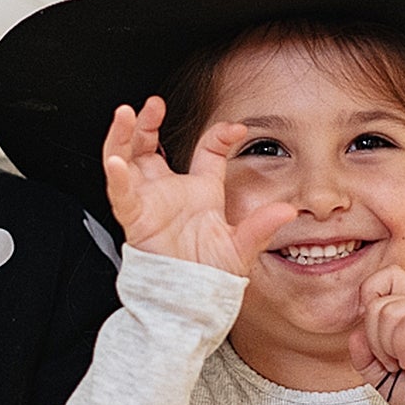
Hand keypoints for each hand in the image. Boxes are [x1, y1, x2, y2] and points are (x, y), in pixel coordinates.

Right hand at [102, 98, 295, 277]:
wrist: (190, 301)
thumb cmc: (209, 275)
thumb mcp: (240, 248)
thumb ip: (261, 227)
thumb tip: (288, 212)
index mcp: (200, 192)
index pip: (207, 153)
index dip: (219, 136)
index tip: (236, 128)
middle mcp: (170, 192)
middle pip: (151, 147)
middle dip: (148, 123)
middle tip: (153, 104)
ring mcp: (149, 202)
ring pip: (128, 161)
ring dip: (123, 137)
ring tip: (124, 115)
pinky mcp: (135, 219)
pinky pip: (120, 195)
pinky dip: (116, 178)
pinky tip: (116, 161)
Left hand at [350, 266, 404, 404]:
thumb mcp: (380, 375)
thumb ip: (364, 353)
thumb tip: (355, 334)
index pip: (386, 277)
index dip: (369, 300)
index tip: (375, 336)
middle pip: (378, 300)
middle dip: (374, 338)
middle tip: (393, 361)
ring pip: (388, 311)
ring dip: (387, 347)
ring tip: (404, 363)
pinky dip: (401, 348)